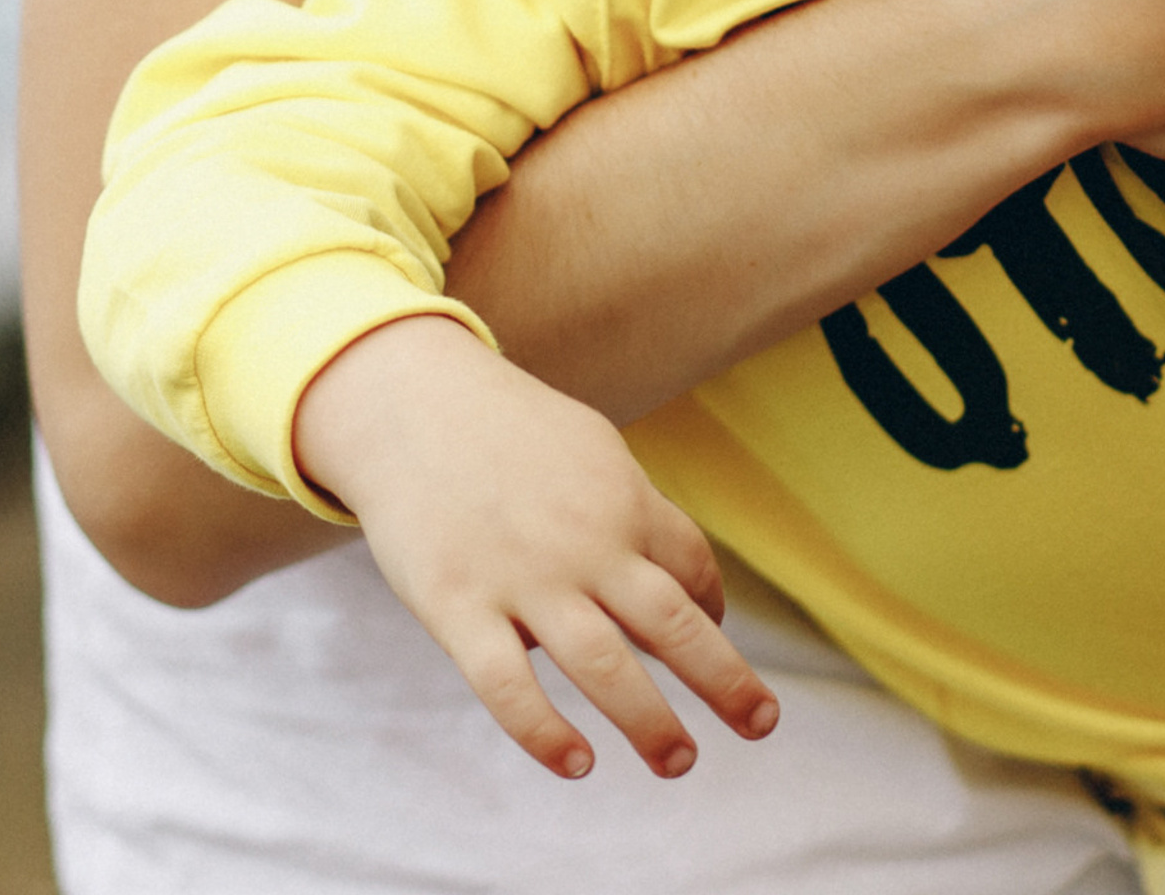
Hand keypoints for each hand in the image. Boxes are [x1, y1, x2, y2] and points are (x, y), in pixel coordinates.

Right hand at [293, 317, 780, 778]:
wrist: (406, 402)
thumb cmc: (505, 429)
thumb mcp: (587, 446)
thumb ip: (632, 509)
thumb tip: (680, 581)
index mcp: (620, 498)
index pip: (690, 569)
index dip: (713, 612)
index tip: (715, 638)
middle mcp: (583, 543)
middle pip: (672, 624)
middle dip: (725, 682)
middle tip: (759, 724)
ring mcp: (521, 579)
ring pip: (604, 667)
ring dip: (651, 722)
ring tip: (680, 761)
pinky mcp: (457, 607)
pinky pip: (508, 687)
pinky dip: (546, 734)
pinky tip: (578, 763)